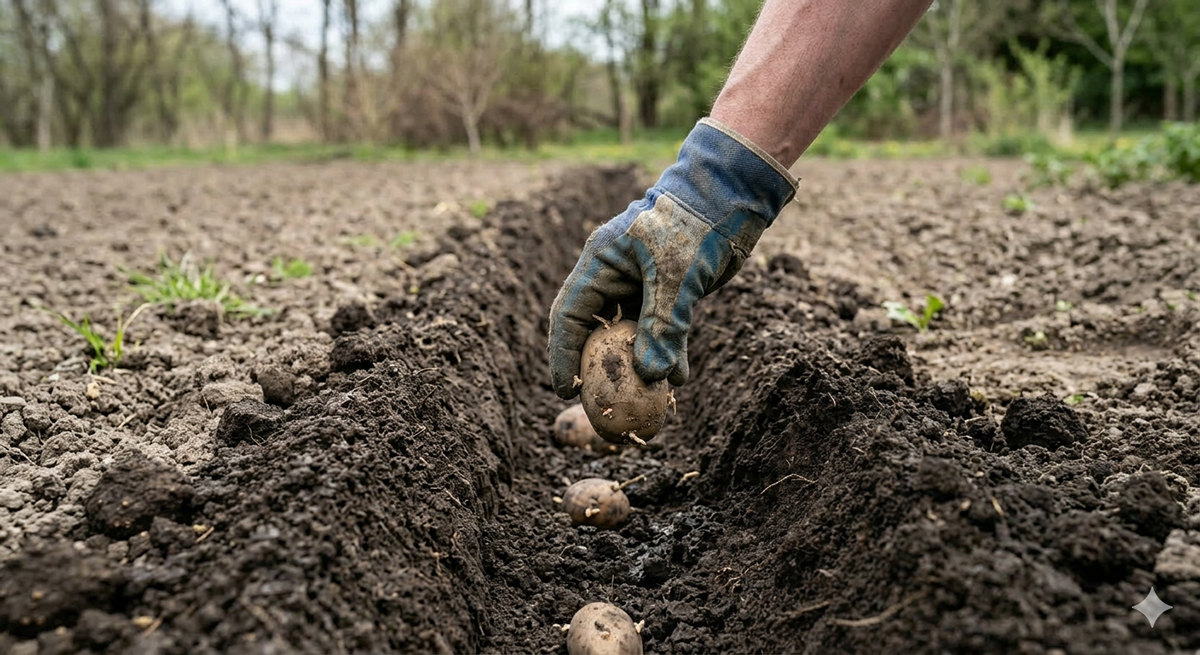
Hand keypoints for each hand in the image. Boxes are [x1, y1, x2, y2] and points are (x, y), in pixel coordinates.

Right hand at [547, 118, 797, 398]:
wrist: (731, 197)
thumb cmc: (695, 225)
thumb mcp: (677, 277)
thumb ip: (663, 326)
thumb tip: (652, 377)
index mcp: (600, 263)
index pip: (569, 315)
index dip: (562, 354)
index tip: (565, 389)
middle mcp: (614, 276)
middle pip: (595, 330)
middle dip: (599, 368)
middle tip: (604, 402)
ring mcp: (640, 284)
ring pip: (630, 335)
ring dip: (640, 366)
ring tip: (649, 399)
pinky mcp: (667, 292)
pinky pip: (660, 330)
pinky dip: (667, 353)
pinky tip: (679, 379)